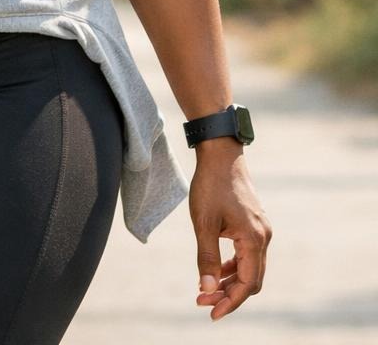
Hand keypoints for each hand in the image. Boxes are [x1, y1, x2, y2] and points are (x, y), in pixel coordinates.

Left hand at [189, 142, 272, 320]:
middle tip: (202, 301)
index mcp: (254, 240)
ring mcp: (261, 230)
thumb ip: (206, 257)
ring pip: (249, 267)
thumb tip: (207, 288)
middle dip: (228, 294)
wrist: (220, 154)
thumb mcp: (203, 223)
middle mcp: (263, 238)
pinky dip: (232, 266)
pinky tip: (216, 270)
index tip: (211, 313)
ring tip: (205, 289)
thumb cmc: (210, 185)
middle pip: (251, 279)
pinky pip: (247, 254)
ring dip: (229, 281)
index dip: (230, 301)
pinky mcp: (254, 223)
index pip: (246, 284)